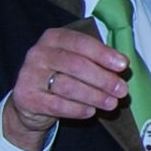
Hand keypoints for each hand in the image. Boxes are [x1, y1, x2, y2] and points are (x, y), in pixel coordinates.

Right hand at [3, 26, 131, 150]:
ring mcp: (30, 75)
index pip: (80, 42)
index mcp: (53, 38)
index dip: (103, 54)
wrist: (30, 102)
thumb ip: (96, 61)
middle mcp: (38, 53)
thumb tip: (122, 65)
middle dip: (103, 78)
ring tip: (112, 103)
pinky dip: (78, 109)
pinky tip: (91, 111)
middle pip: (75, 65)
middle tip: (122, 90)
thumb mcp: (75, 62)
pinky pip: (57, 105)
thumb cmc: (60, 77)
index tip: (123, 65)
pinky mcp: (27, 97)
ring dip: (94, 96)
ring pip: (67, 86)